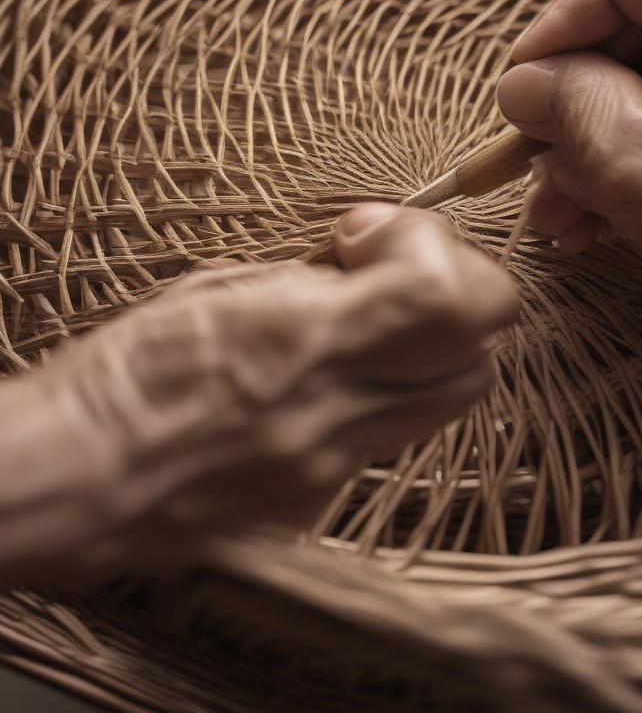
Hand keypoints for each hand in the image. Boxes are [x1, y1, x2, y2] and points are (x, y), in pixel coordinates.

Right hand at [0, 205, 517, 585]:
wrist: (65, 485)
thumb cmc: (118, 377)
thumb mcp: (213, 292)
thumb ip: (309, 282)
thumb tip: (370, 267)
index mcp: (299, 339)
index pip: (444, 298)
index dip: (432, 250)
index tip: (374, 237)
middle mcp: (332, 411)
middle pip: (476, 360)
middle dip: (458, 304)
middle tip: (395, 276)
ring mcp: (333, 466)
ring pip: (448, 403)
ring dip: (432, 354)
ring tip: (367, 329)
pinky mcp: (320, 504)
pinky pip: (390, 438)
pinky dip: (383, 397)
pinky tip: (323, 382)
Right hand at [497, 0, 641, 359]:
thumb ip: (579, 108)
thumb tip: (523, 84)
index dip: (555, 35)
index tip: (515, 92)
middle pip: (638, 39)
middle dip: (575, 110)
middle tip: (530, 167)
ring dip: (598, 149)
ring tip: (558, 217)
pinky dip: (641, 163)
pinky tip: (596, 220)